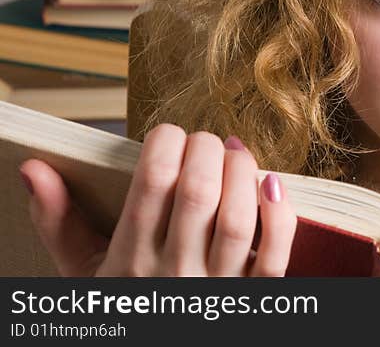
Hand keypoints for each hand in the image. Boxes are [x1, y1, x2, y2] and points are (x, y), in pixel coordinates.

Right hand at [19, 123, 297, 276]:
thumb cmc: (125, 308)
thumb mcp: (84, 274)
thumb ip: (60, 222)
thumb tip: (34, 169)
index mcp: (131, 259)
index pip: (152, 181)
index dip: (167, 141)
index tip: (170, 135)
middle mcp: (174, 273)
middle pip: (199, 191)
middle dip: (207, 149)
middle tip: (206, 142)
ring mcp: (218, 288)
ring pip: (238, 217)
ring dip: (243, 172)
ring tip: (236, 154)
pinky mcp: (256, 298)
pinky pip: (275, 253)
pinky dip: (280, 214)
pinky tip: (273, 184)